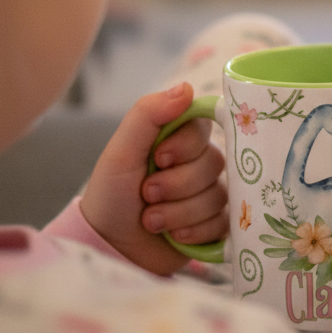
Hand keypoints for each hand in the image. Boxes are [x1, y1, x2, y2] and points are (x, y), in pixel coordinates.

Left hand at [80, 82, 226, 275]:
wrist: (109, 245)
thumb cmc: (112, 193)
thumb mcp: (121, 151)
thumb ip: (149, 114)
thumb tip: (187, 87)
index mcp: (179, 138)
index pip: (204, 128)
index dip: (184, 146)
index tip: (158, 158)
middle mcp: (200, 163)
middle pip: (213, 164)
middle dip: (175, 185)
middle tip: (147, 195)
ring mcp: (210, 194)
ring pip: (217, 196)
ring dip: (177, 212)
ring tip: (151, 220)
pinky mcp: (216, 225)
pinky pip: (223, 223)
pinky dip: (193, 232)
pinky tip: (173, 235)